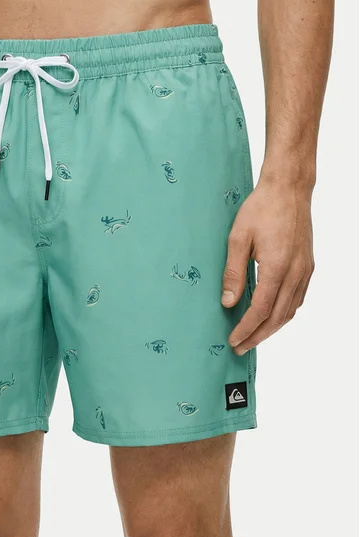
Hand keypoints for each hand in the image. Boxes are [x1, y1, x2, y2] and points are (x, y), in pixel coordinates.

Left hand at [221, 180, 314, 353]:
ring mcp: (305, 270)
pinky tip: (272, 315)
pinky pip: (298, 298)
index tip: (233, 340)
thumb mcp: (238, 239)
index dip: (246, 329)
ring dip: (272, 328)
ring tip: (254, 336)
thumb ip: (233, 273)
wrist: (288, 189)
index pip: (260, 310)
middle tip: (241, 347)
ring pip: (290, 310)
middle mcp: (295, 273)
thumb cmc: (261, 209)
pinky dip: (284, 312)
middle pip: (277, 317)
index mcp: (276, 268)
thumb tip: (227, 302)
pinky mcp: (308, 265)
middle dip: (258, 335)